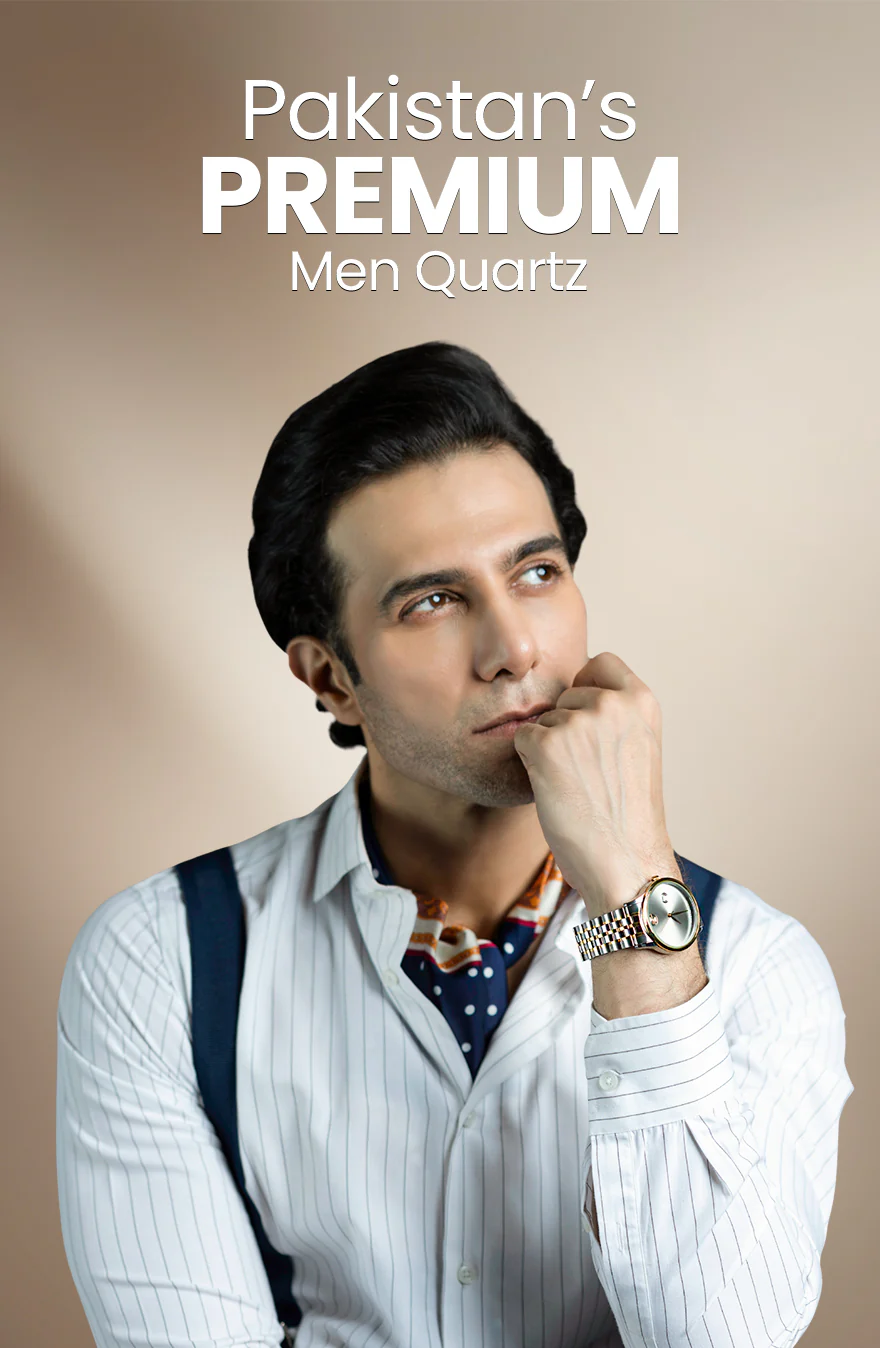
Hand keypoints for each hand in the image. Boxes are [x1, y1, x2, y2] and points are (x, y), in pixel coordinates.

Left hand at [513, 652, 678, 916]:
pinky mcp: (546, 744)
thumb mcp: (639, 748)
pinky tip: (557, 790)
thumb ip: (615, 717)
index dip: (587, 688)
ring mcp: (578, 721)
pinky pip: (522, 739)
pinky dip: (530, 764)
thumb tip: (573, 696)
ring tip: (577, 786)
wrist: (626, 861)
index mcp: (642, 701)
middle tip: (587, 772)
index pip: (600, 662)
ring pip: (542, 720)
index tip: (590, 721)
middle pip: (565, 695)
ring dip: (549, 749)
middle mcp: (612, 703)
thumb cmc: (629, 815)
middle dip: (565, 727)